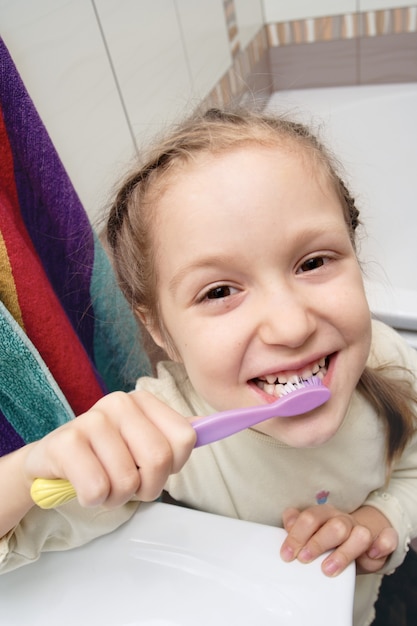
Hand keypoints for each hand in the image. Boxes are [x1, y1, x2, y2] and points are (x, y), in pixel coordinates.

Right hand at [24, 390, 195, 508]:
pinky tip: (82, 486)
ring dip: (117, 497)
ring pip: (127, 480)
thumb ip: (177, 437)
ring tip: (103, 484)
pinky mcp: (64, 442)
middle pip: (159, 459)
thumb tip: (232, 420)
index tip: (152, 467)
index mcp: (144, 401)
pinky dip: (93, 499)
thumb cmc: (105, 457)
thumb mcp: (143, 444)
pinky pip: (97, 488)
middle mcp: (119, 402)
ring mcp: (91, 419)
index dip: (173, 466)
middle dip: (146, 487)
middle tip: (129, 484)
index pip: (185, 439)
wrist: (53, 463)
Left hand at [280, 504, 397, 575]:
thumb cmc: (330, 539)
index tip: (287, 554)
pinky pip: (388, 539)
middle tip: (304, 559)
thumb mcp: (312, 533)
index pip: (310, 518)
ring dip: (344, 552)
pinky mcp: (381, 541)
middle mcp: (344, 520)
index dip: (297, 535)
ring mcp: (364, 529)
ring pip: (360, 534)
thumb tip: (288, 522)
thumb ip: (297, 527)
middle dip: (317, 543)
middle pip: (334, 526)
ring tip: (328, 569)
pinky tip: (372, 555)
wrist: (361, 538)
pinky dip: (382, 545)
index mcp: (325, 515)